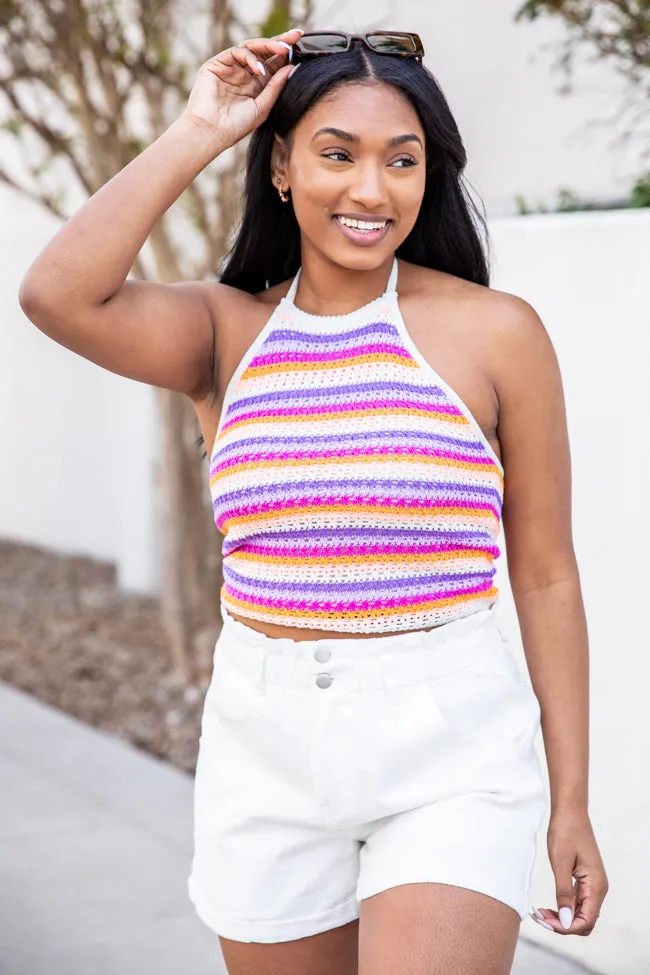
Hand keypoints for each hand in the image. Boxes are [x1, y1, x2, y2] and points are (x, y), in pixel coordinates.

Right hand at [180, 28, 303, 149]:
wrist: (211, 132)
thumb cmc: (236, 126)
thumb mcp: (263, 106)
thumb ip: (276, 86)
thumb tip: (292, 67)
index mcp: (256, 85)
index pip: (273, 64)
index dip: (286, 55)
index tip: (301, 47)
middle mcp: (244, 74)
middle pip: (264, 52)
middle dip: (280, 42)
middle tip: (295, 36)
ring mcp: (230, 68)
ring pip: (251, 48)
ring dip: (268, 46)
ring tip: (283, 50)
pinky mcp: (217, 64)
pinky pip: (237, 52)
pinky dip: (250, 58)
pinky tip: (259, 69)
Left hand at [530, 808, 607, 935]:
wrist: (569, 810)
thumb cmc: (565, 832)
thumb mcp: (560, 863)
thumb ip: (563, 893)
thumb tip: (565, 922)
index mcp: (596, 885)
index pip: (585, 921)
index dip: (565, 928)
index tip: (544, 922)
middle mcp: (598, 888)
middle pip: (585, 921)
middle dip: (563, 925)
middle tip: (539, 918)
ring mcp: (593, 884)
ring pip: (580, 913)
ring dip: (562, 918)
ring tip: (540, 913)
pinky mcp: (585, 879)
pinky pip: (577, 902)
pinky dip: (563, 907)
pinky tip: (548, 906)